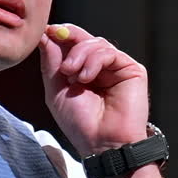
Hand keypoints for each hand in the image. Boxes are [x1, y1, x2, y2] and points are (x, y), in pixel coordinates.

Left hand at [38, 23, 148, 157]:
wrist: (102, 144)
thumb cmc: (80, 124)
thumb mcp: (56, 91)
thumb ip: (51, 63)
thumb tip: (45, 35)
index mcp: (83, 71)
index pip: (72, 44)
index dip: (60, 35)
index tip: (46, 33)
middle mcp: (100, 67)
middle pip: (84, 38)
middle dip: (69, 43)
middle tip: (63, 65)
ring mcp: (116, 68)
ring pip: (96, 43)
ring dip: (80, 56)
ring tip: (73, 77)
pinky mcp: (132, 70)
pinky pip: (109, 53)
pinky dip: (94, 61)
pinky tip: (86, 78)